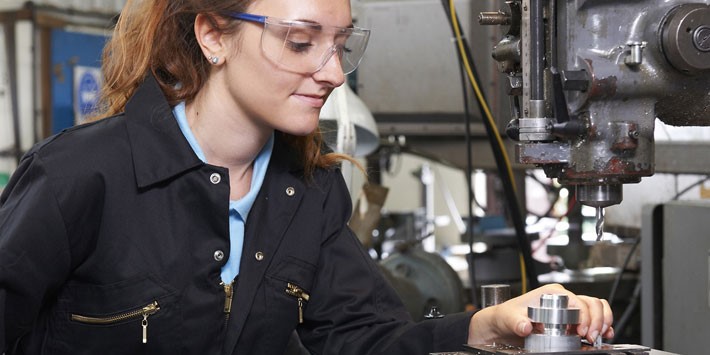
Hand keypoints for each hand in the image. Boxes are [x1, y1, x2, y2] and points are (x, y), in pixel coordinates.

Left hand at [467, 283, 613, 345]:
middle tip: (591, 336)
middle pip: (592, 303)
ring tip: (598, 335)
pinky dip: (602, 324)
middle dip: (597, 320)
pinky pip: (594, 316)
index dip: (584, 316)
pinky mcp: (571, 319)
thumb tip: (525, 326)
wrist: (504, 324)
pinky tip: (603, 334)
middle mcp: (563, 298)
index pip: (577, 300)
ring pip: (596, 307)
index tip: (582, 331)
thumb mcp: (509, 318)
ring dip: (602, 320)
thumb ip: (516, 321)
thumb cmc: (507, 316)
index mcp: (551, 293)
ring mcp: (569, 308)